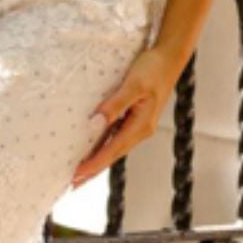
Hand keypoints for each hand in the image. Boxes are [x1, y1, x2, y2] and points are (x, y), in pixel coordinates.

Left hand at [69, 47, 177, 187]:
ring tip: (79, 173)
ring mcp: (138, 125)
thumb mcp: (133, 85)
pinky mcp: (134, 118)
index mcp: (141, 126)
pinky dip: (103, 147)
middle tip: (73, 184)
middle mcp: (140, 130)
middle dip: (93, 170)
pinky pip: (115, 137)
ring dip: (97, 161)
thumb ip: (115, 105)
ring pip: (113, 148)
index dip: (94, 164)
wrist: (169, 58)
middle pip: (112, 155)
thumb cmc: (153, 68)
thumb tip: (96, 123)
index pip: (112, 150)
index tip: (77, 175)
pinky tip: (93, 150)